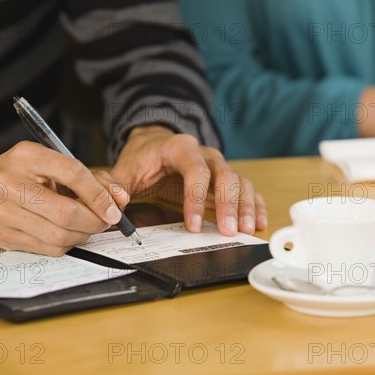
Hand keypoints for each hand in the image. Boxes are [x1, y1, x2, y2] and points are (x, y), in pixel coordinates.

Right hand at [0, 141, 128, 255]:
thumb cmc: (12, 175)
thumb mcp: (46, 164)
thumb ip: (87, 178)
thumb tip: (120, 197)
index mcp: (26, 156)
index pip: (73, 173)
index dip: (99, 194)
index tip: (113, 207)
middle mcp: (10, 184)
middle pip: (68, 212)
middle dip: (96, 221)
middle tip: (106, 220)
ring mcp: (4, 213)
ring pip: (60, 235)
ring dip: (84, 235)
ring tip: (88, 226)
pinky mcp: (4, 237)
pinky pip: (49, 248)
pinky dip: (68, 244)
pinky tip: (68, 233)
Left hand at [109, 125, 267, 235]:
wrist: (155, 143)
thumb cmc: (143, 158)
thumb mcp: (125, 170)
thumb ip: (116, 187)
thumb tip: (116, 204)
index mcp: (180, 148)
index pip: (195, 171)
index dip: (196, 197)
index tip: (193, 225)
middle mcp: (205, 154)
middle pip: (225, 176)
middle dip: (229, 205)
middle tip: (230, 231)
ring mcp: (219, 165)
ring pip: (240, 182)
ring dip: (246, 206)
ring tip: (247, 229)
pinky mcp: (226, 178)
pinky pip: (247, 188)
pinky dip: (255, 204)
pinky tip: (258, 221)